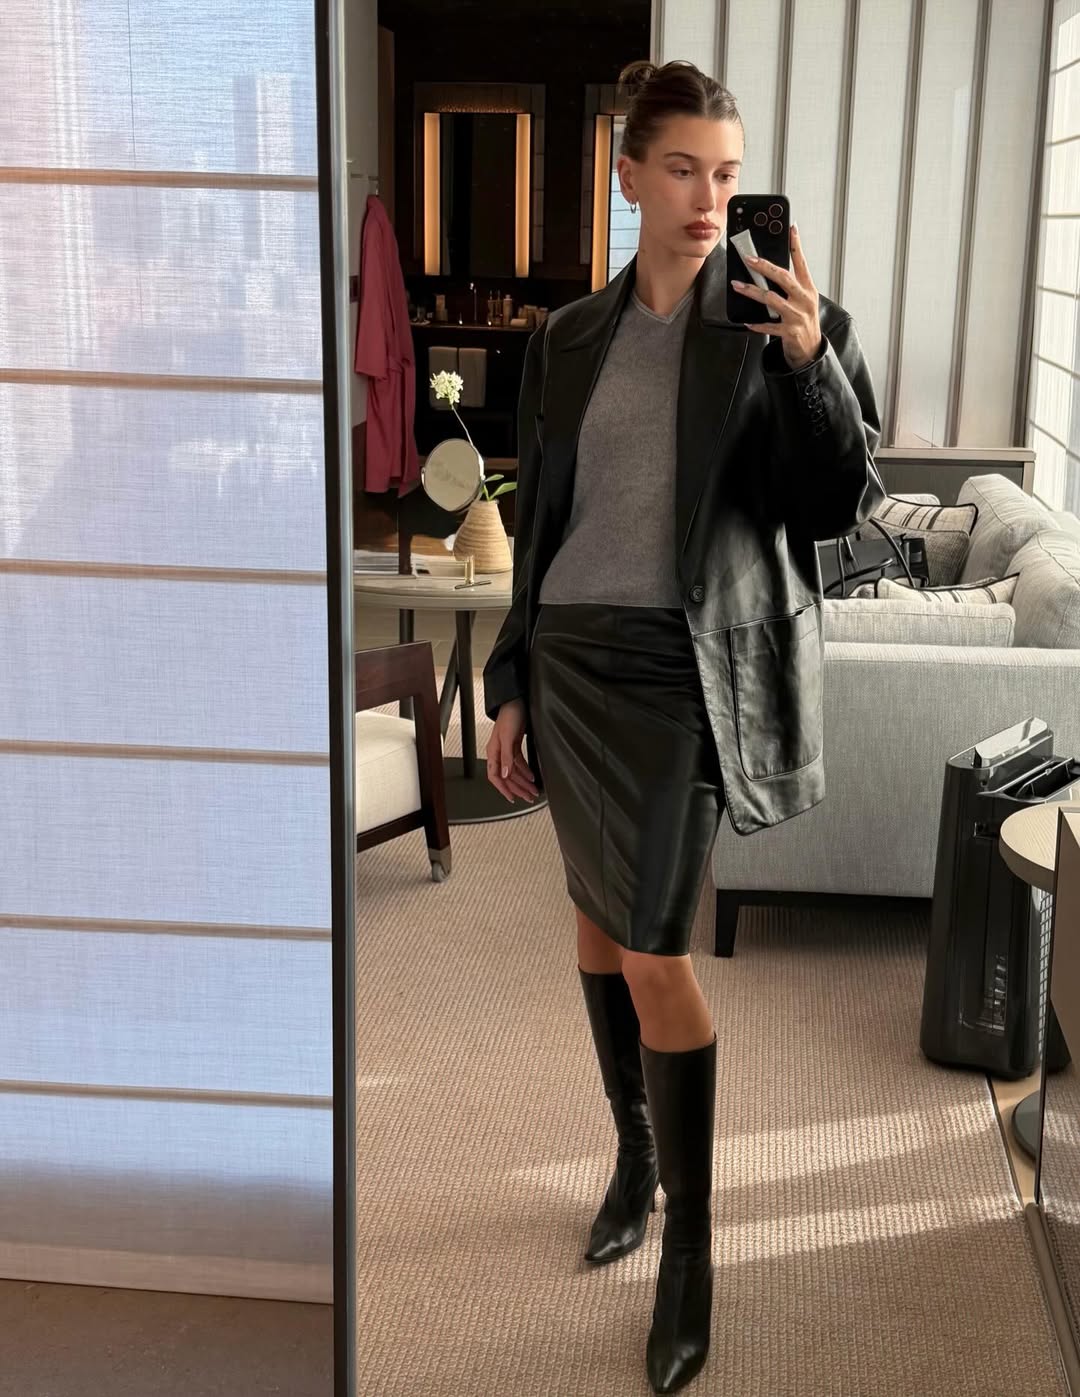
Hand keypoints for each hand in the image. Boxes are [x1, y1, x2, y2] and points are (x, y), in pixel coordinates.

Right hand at [485, 698, 539, 803]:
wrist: (516, 701)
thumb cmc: (510, 715)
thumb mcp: (508, 737)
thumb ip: (507, 757)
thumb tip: (506, 774)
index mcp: (493, 752)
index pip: (495, 776)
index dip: (503, 789)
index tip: (512, 798)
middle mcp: (499, 753)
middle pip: (507, 776)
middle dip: (518, 788)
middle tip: (529, 797)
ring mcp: (507, 750)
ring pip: (514, 771)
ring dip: (524, 781)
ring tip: (533, 790)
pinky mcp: (515, 745)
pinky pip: (519, 763)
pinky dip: (526, 771)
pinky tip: (532, 776)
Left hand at [731, 224, 822, 369]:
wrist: (811, 350)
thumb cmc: (804, 322)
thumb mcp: (804, 301)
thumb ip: (792, 286)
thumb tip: (771, 271)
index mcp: (808, 289)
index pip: (802, 263)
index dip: (797, 245)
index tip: (791, 229)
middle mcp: (804, 300)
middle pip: (784, 278)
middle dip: (765, 267)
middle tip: (749, 259)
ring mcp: (797, 316)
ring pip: (772, 299)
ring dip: (752, 292)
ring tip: (738, 286)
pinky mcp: (789, 332)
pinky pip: (769, 326)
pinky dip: (757, 324)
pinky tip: (747, 321)